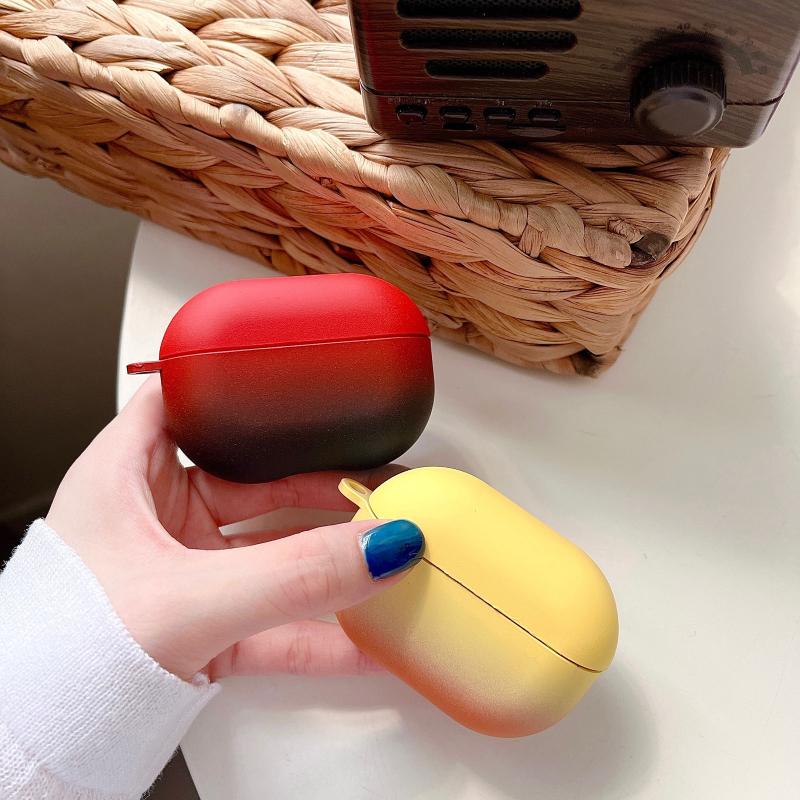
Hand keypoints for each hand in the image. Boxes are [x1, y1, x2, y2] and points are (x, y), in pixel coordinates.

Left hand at [46, 377, 422, 680]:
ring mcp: (184, 572)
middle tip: (379, 488)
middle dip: (321, 485)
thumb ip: (291, 576)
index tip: (309, 386)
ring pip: (271, 551)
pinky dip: (320, 630)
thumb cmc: (61, 655)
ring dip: (329, 560)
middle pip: (255, 477)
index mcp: (126, 474)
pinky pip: (274, 618)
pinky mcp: (204, 627)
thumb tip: (377, 549)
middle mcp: (156, 516)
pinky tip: (367, 637)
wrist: (42, 746)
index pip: (187, 399)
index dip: (245, 386)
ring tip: (388, 554)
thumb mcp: (188, 599)